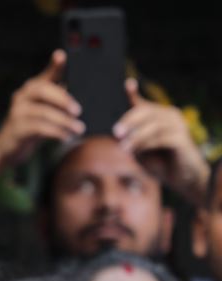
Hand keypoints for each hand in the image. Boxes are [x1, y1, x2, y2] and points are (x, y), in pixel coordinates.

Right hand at [0, 50, 84, 165]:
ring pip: (43, 112)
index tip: (61, 56)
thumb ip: (60, 101)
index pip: (47, 73)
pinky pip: (38, 128)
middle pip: (43, 90)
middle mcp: (22, 96)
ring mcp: (17, 112)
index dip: (54, 65)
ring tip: (78, 129)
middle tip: (78, 111)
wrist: (9, 147)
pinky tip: (65, 137)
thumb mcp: (47, 111)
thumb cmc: (32, 126)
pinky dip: (55, 132)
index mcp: (33, 88)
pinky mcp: (16, 128)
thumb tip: (81, 101)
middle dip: (63, 99)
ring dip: (64, 121)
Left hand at [114, 79, 209, 204]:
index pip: (143, 103)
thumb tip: (117, 132)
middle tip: (115, 133)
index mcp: (159, 116)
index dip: (134, 93)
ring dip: (136, 137)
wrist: (179, 177)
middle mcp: (170, 116)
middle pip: (146, 111)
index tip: (127, 83)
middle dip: (129, 121)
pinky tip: (135, 151)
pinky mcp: (182, 139)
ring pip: (153, 125)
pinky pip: (161, 138)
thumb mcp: (138, 148)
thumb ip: (130, 138)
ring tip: (124, 148)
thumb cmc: (158, 162)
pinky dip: (145, 144)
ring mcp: (178, 126)